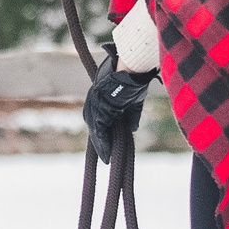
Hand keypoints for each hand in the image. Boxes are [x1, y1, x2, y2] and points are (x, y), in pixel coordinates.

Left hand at [82, 46, 157, 160]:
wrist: (131, 70)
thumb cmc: (133, 79)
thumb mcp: (133, 100)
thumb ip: (131, 115)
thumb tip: (132, 128)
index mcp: (101, 97)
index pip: (100, 119)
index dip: (103, 133)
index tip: (108, 145)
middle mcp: (94, 101)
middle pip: (96, 125)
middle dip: (100, 141)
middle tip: (105, 155)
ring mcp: (95, 105)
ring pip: (96, 130)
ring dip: (101, 145)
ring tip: (106, 158)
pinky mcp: (98, 109)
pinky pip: (99, 131)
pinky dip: (102, 143)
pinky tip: (106, 154)